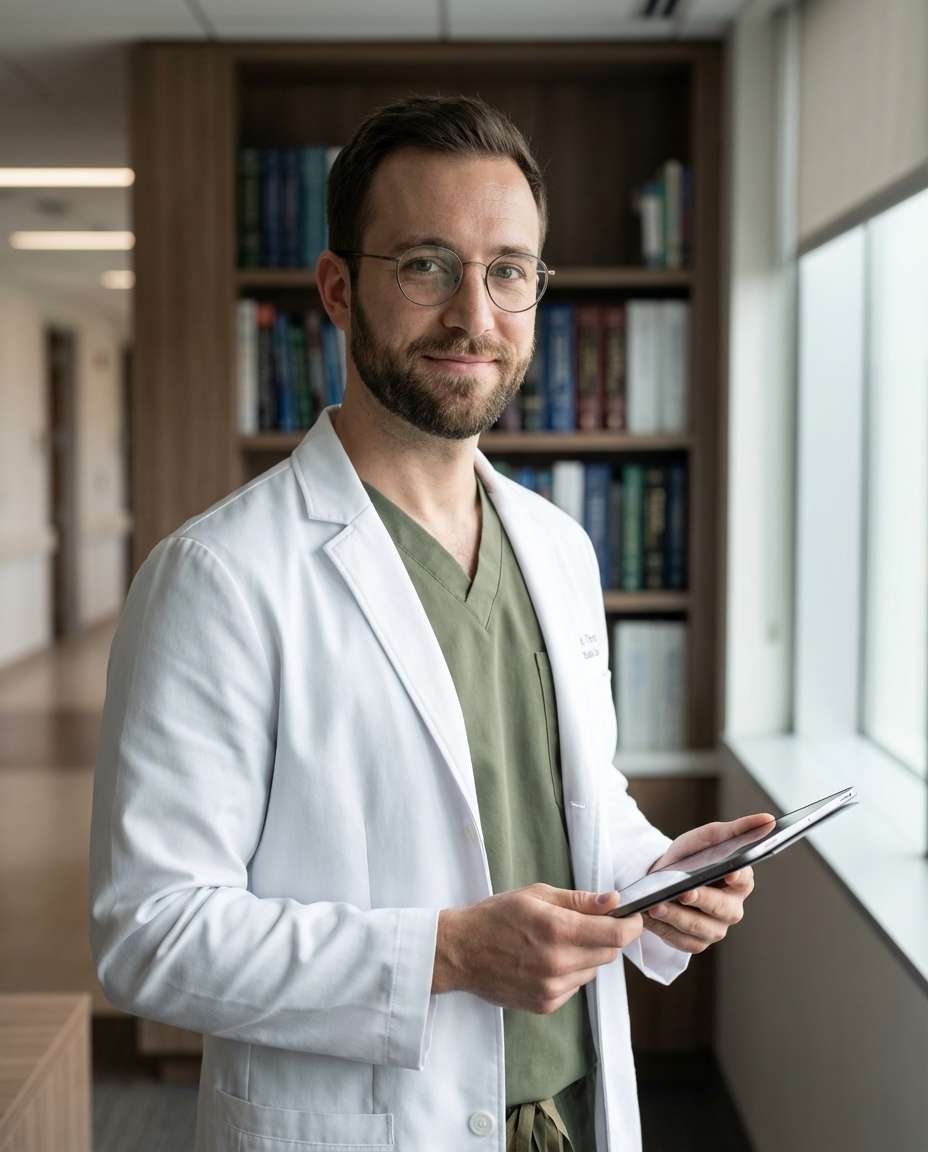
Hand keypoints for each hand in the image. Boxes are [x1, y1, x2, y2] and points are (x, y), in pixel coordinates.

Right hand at [432, 883, 643, 1013]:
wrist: (460, 951)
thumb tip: (614, 901)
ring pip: (593, 971)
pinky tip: (547, 960)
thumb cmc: (496, 916)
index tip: (633, 917)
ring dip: (587, 955)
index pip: (615, 934)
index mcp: (557, 929)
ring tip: (559, 941)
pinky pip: (575, 987)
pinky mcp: (546, 1004)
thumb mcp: (536, 895)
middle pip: (609, 953)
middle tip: (588, 923)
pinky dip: (571, 972)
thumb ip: (579, 900)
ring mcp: (551, 988)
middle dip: (607, 936)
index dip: (631, 925)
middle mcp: (557, 962)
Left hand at [641, 812, 775, 953]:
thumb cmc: (691, 856)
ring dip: (677, 917)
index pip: (744, 880)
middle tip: (682, 891)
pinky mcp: (697, 942)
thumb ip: (738, 829)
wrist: (662, 878)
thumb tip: (769, 819)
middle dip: (701, 899)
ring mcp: (716, 928)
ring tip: (655, 905)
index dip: (738, 876)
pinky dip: (666, 931)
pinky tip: (651, 919)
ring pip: (701, 928)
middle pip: (721, 908)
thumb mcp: (708, 837)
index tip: (730, 870)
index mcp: (741, 881)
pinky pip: (683, 941)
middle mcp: (732, 908)